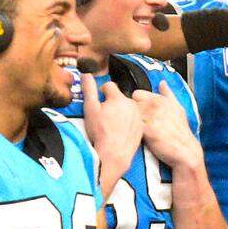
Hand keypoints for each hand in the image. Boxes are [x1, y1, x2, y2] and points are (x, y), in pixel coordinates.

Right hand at [81, 72, 142, 195]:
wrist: (114, 155)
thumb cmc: (100, 132)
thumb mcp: (90, 109)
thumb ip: (88, 89)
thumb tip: (85, 72)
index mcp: (119, 98)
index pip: (109, 86)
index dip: (101, 93)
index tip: (99, 105)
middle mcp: (132, 104)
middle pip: (119, 97)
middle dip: (112, 103)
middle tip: (105, 117)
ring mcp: (138, 116)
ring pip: (127, 108)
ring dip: (121, 112)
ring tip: (113, 126)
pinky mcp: (142, 128)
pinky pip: (134, 119)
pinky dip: (128, 122)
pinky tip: (121, 132)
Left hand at [131, 81, 202, 168]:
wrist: (185, 151)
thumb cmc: (181, 132)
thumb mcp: (178, 109)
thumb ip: (168, 94)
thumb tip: (162, 82)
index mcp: (161, 99)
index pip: (137, 93)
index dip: (137, 103)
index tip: (141, 112)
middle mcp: (155, 105)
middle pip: (131, 103)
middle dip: (132, 111)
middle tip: (139, 122)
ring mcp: (150, 117)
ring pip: (130, 115)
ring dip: (131, 122)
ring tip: (137, 130)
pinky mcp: (147, 130)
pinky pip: (132, 126)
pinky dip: (132, 131)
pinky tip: (137, 136)